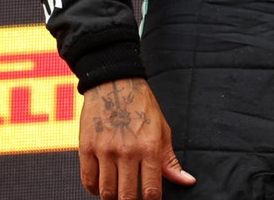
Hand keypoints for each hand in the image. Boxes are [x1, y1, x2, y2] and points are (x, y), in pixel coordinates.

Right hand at [79, 78, 194, 198]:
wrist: (115, 84)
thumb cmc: (142, 109)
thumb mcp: (162, 131)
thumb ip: (171, 161)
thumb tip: (187, 181)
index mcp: (150, 148)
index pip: (151, 189)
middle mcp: (127, 152)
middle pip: (126, 195)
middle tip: (133, 199)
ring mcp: (105, 151)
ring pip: (106, 191)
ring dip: (112, 197)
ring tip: (118, 193)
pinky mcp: (86, 149)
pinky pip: (88, 181)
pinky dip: (94, 189)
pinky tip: (101, 187)